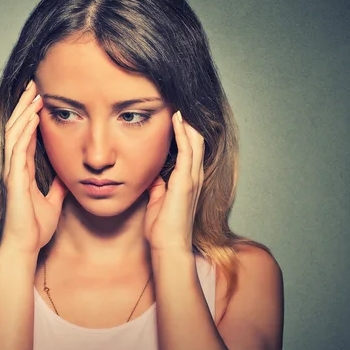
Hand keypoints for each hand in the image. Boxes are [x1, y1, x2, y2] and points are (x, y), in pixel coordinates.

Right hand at [1, 80, 67, 254]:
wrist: (25, 248)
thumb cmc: (34, 228)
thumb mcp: (52, 202)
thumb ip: (56, 187)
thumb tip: (66, 176)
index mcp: (24, 171)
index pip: (26, 136)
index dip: (31, 116)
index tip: (40, 97)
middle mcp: (15, 168)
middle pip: (18, 129)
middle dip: (24, 106)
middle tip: (34, 84)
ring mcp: (12, 173)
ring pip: (15, 134)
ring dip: (24, 112)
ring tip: (33, 93)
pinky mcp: (13, 181)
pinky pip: (18, 151)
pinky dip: (25, 132)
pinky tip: (33, 118)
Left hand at [143, 111, 204, 253]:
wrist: (168, 246)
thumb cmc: (162, 229)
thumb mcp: (158, 201)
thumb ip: (158, 186)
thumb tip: (153, 175)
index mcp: (187, 182)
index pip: (190, 150)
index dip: (185, 133)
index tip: (176, 116)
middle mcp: (193, 177)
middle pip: (196, 142)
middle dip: (189, 123)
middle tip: (181, 103)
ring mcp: (191, 179)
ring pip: (195, 143)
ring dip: (188, 123)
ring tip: (180, 105)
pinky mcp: (185, 181)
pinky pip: (187, 151)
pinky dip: (183, 134)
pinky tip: (178, 120)